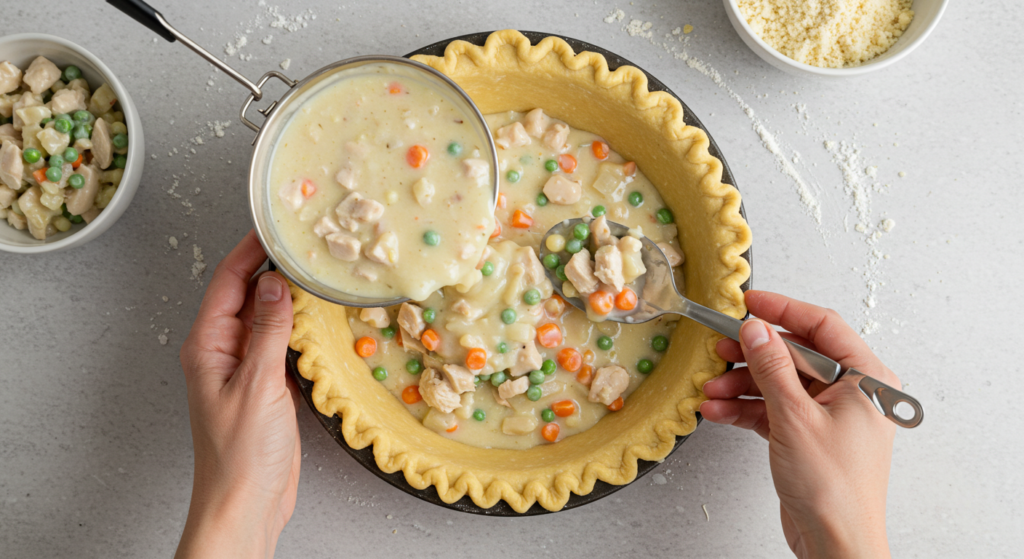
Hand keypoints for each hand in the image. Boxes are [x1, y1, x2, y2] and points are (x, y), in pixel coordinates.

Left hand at [176, 231, 299, 558]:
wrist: (247, 504)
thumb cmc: (242, 455)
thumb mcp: (258, 385)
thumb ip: (268, 332)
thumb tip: (276, 283)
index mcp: (207, 346)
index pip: (227, 282)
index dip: (250, 250)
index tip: (275, 226)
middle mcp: (223, 352)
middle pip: (247, 295)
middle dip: (274, 267)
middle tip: (307, 244)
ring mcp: (247, 368)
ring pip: (268, 318)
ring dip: (291, 297)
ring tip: (320, 272)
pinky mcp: (268, 385)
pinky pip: (283, 343)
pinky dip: (301, 328)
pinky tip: (322, 318)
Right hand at [700, 291, 897, 558]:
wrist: (836, 544)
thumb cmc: (835, 489)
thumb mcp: (795, 417)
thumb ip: (772, 368)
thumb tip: (756, 330)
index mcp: (866, 379)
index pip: (822, 326)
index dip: (783, 310)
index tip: (749, 302)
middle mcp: (851, 393)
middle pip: (795, 355)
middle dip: (753, 355)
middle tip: (721, 347)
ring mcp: (828, 416)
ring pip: (779, 383)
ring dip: (742, 384)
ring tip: (711, 387)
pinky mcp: (808, 436)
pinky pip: (773, 409)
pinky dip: (745, 409)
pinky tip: (718, 409)